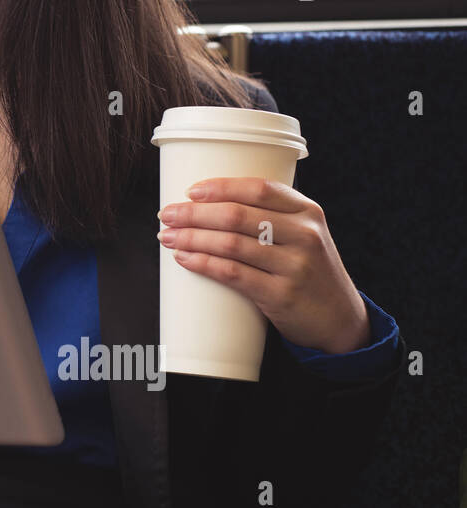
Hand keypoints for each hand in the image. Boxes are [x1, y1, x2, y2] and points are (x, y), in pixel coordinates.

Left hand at [157, 178, 369, 354]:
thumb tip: (211, 203)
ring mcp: (295, 266)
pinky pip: (232, 273)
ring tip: (167, 236)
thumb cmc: (309, 272)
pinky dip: (202, 263)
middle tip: (166, 214)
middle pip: (237, 215)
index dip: (221, 187)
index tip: (190, 191)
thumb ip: (271, 217)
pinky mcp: (281, 295)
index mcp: (308, 212)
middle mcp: (304, 235)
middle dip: (194, 213)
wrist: (340, 320)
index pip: (259, 188)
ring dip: (191, 237)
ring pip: (230, 243)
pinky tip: (183, 258)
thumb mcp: (304, 236)